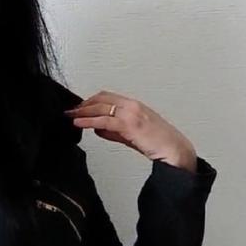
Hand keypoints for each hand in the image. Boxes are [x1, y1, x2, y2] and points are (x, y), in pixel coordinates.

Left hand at [64, 90, 196, 169]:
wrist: (174, 149)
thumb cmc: (158, 142)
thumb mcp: (131, 134)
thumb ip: (114, 131)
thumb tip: (97, 129)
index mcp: (134, 105)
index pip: (107, 96)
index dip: (90, 101)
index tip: (79, 107)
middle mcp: (132, 105)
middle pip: (101, 98)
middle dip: (83, 104)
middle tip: (71, 111)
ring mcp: (131, 113)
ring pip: (101, 107)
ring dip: (83, 111)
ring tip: (70, 116)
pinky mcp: (130, 125)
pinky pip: (104, 120)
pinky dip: (89, 121)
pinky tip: (79, 123)